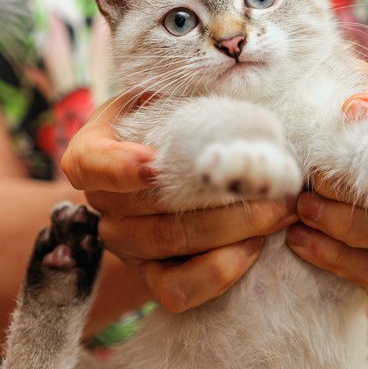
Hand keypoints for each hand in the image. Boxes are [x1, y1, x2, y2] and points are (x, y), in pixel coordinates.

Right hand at [61, 94, 296, 313]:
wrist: (173, 175)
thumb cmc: (174, 122)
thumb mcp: (167, 97)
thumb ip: (182, 92)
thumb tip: (236, 78)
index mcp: (93, 153)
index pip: (91, 164)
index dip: (118, 167)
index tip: (154, 164)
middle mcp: (104, 204)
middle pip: (146, 211)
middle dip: (214, 201)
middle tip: (271, 188)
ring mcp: (126, 246)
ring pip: (168, 248)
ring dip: (229, 233)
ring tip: (277, 213)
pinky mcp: (152, 277)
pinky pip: (177, 290)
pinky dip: (217, 273)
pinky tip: (254, 249)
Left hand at [286, 79, 367, 287]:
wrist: (305, 192)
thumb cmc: (323, 136)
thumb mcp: (333, 104)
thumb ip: (349, 86)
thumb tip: (358, 94)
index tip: (351, 108)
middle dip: (364, 186)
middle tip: (317, 178)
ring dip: (347, 226)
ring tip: (303, 208)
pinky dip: (333, 257)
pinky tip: (297, 238)